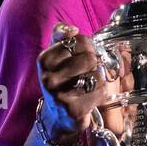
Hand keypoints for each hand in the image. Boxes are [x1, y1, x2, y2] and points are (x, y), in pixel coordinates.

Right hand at [35, 22, 127, 144]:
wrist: (57, 116)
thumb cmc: (62, 82)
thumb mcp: (57, 56)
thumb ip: (61, 37)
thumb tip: (72, 29)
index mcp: (44, 60)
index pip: (79, 41)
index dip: (89, 47)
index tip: (85, 55)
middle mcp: (48, 78)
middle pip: (89, 58)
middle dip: (94, 64)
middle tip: (88, 73)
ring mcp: (59, 95)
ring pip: (97, 76)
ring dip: (99, 81)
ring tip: (87, 87)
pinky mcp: (73, 110)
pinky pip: (100, 93)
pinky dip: (101, 95)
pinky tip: (91, 98)